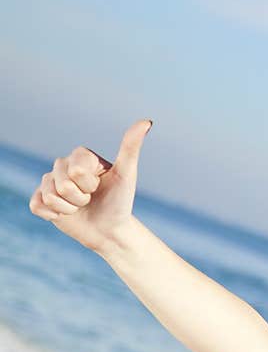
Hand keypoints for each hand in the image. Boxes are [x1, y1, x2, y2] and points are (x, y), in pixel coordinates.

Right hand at [28, 119, 152, 254]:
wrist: (110, 230)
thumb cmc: (120, 202)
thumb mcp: (127, 174)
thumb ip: (130, 147)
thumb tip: (146, 121)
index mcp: (80, 155)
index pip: (76, 170)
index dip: (89, 184)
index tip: (100, 186)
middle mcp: (63, 165)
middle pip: (62, 184)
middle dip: (80, 197)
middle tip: (91, 199)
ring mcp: (50, 182)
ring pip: (49, 195)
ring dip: (69, 208)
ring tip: (81, 206)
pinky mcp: (40, 200)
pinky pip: (36, 205)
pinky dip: (54, 215)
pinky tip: (66, 214)